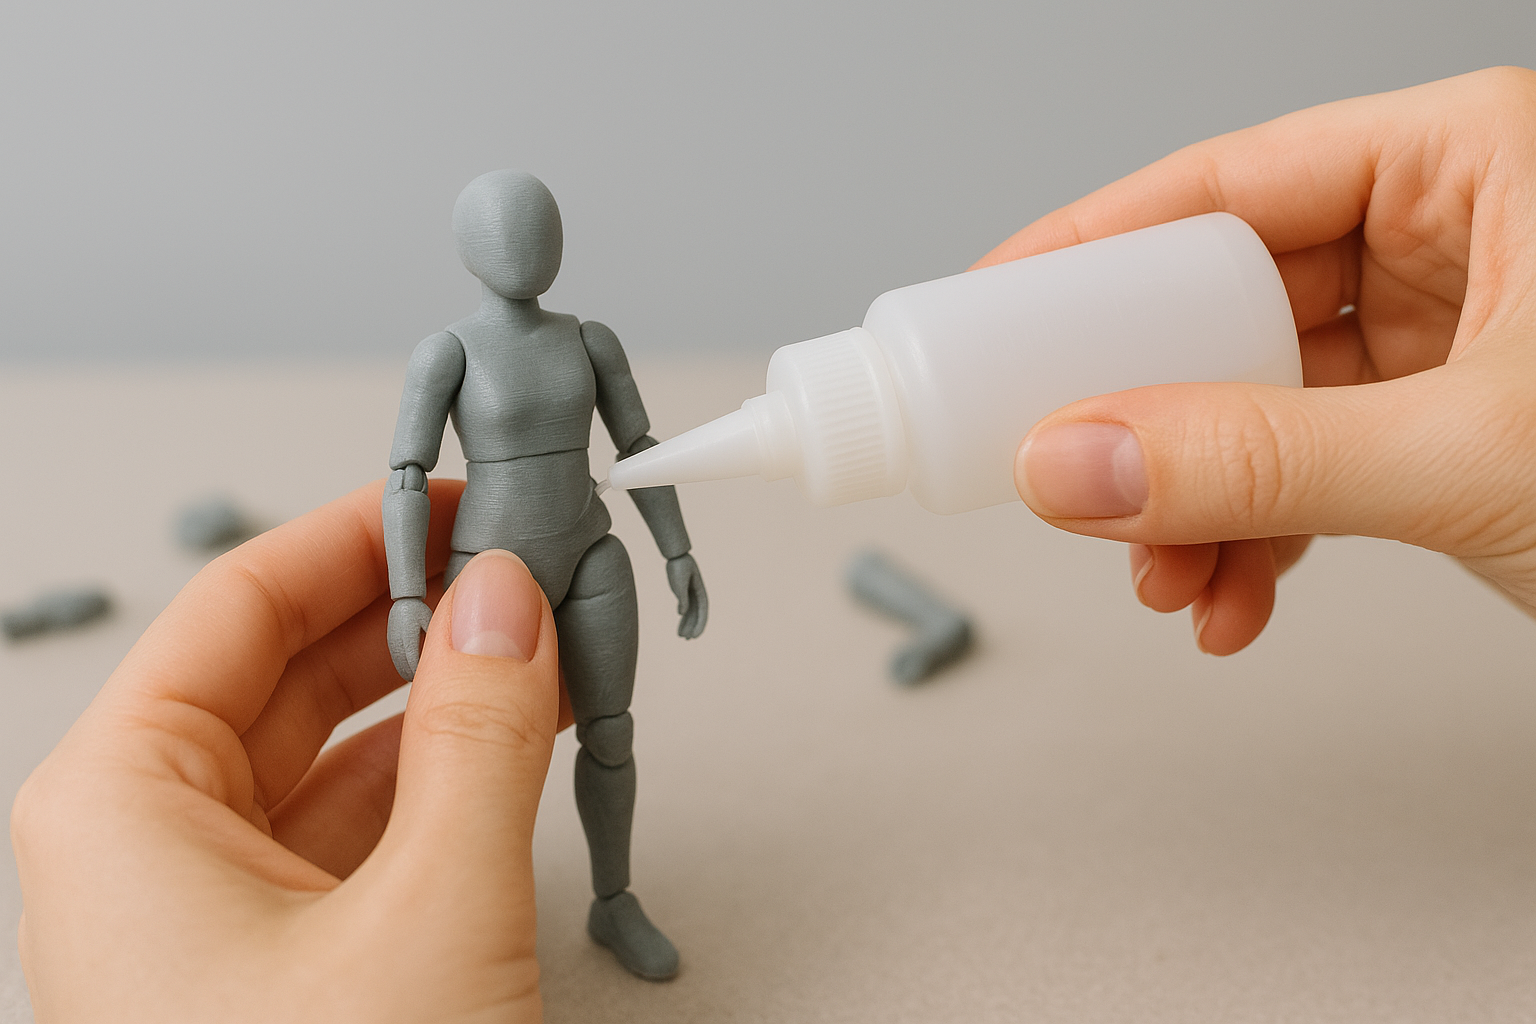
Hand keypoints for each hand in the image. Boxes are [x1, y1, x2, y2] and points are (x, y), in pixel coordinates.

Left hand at [13, 481, 573, 1022]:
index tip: (455, 499)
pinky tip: (517, 742)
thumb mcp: (429, 912)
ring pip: (327, 755)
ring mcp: (207, 919)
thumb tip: (507, 599)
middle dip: (412, 613)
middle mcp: (145, 858)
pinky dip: (442, 782)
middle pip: (283, 674)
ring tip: (541, 647)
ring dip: (441, 699)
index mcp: (121, 814)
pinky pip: (355, 835)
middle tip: (518, 568)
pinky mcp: (275, 970)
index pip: (238, 608)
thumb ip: (477, 738)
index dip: (360, 538)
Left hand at [666, 553, 708, 637]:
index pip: (703, 612)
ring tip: (681, 637)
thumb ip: (682, 597)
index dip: (699, 625)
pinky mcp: (685, 593)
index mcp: (701, 592)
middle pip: (698, 615)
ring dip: (687, 625)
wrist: (676, 555)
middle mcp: (698, 595)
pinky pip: (685, 608)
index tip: (694, 636)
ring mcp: (692, 594)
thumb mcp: (679, 582)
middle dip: (693, 628)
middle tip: (687, 639)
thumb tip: (681, 613)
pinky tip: (680, 626)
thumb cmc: (678, 566)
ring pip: (691, 613)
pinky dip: (683, 618)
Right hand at [977, 67, 1535, 653]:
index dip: (1094, 248)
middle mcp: (1455, 238)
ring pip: (1256, 404)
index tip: (999, 310)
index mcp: (1476, 165)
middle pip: (1224, 305)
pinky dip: (1257, 541)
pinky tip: (1235, 599)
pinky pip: (1307, 467)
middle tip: (1067, 470)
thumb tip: (1080, 462)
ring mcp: (1448, 339)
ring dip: (1194, 505)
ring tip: (1167, 577)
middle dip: (1148, 420)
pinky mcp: (1445, 428)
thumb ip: (1263, 464)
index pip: (1227, 184)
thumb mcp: (1479, 455)